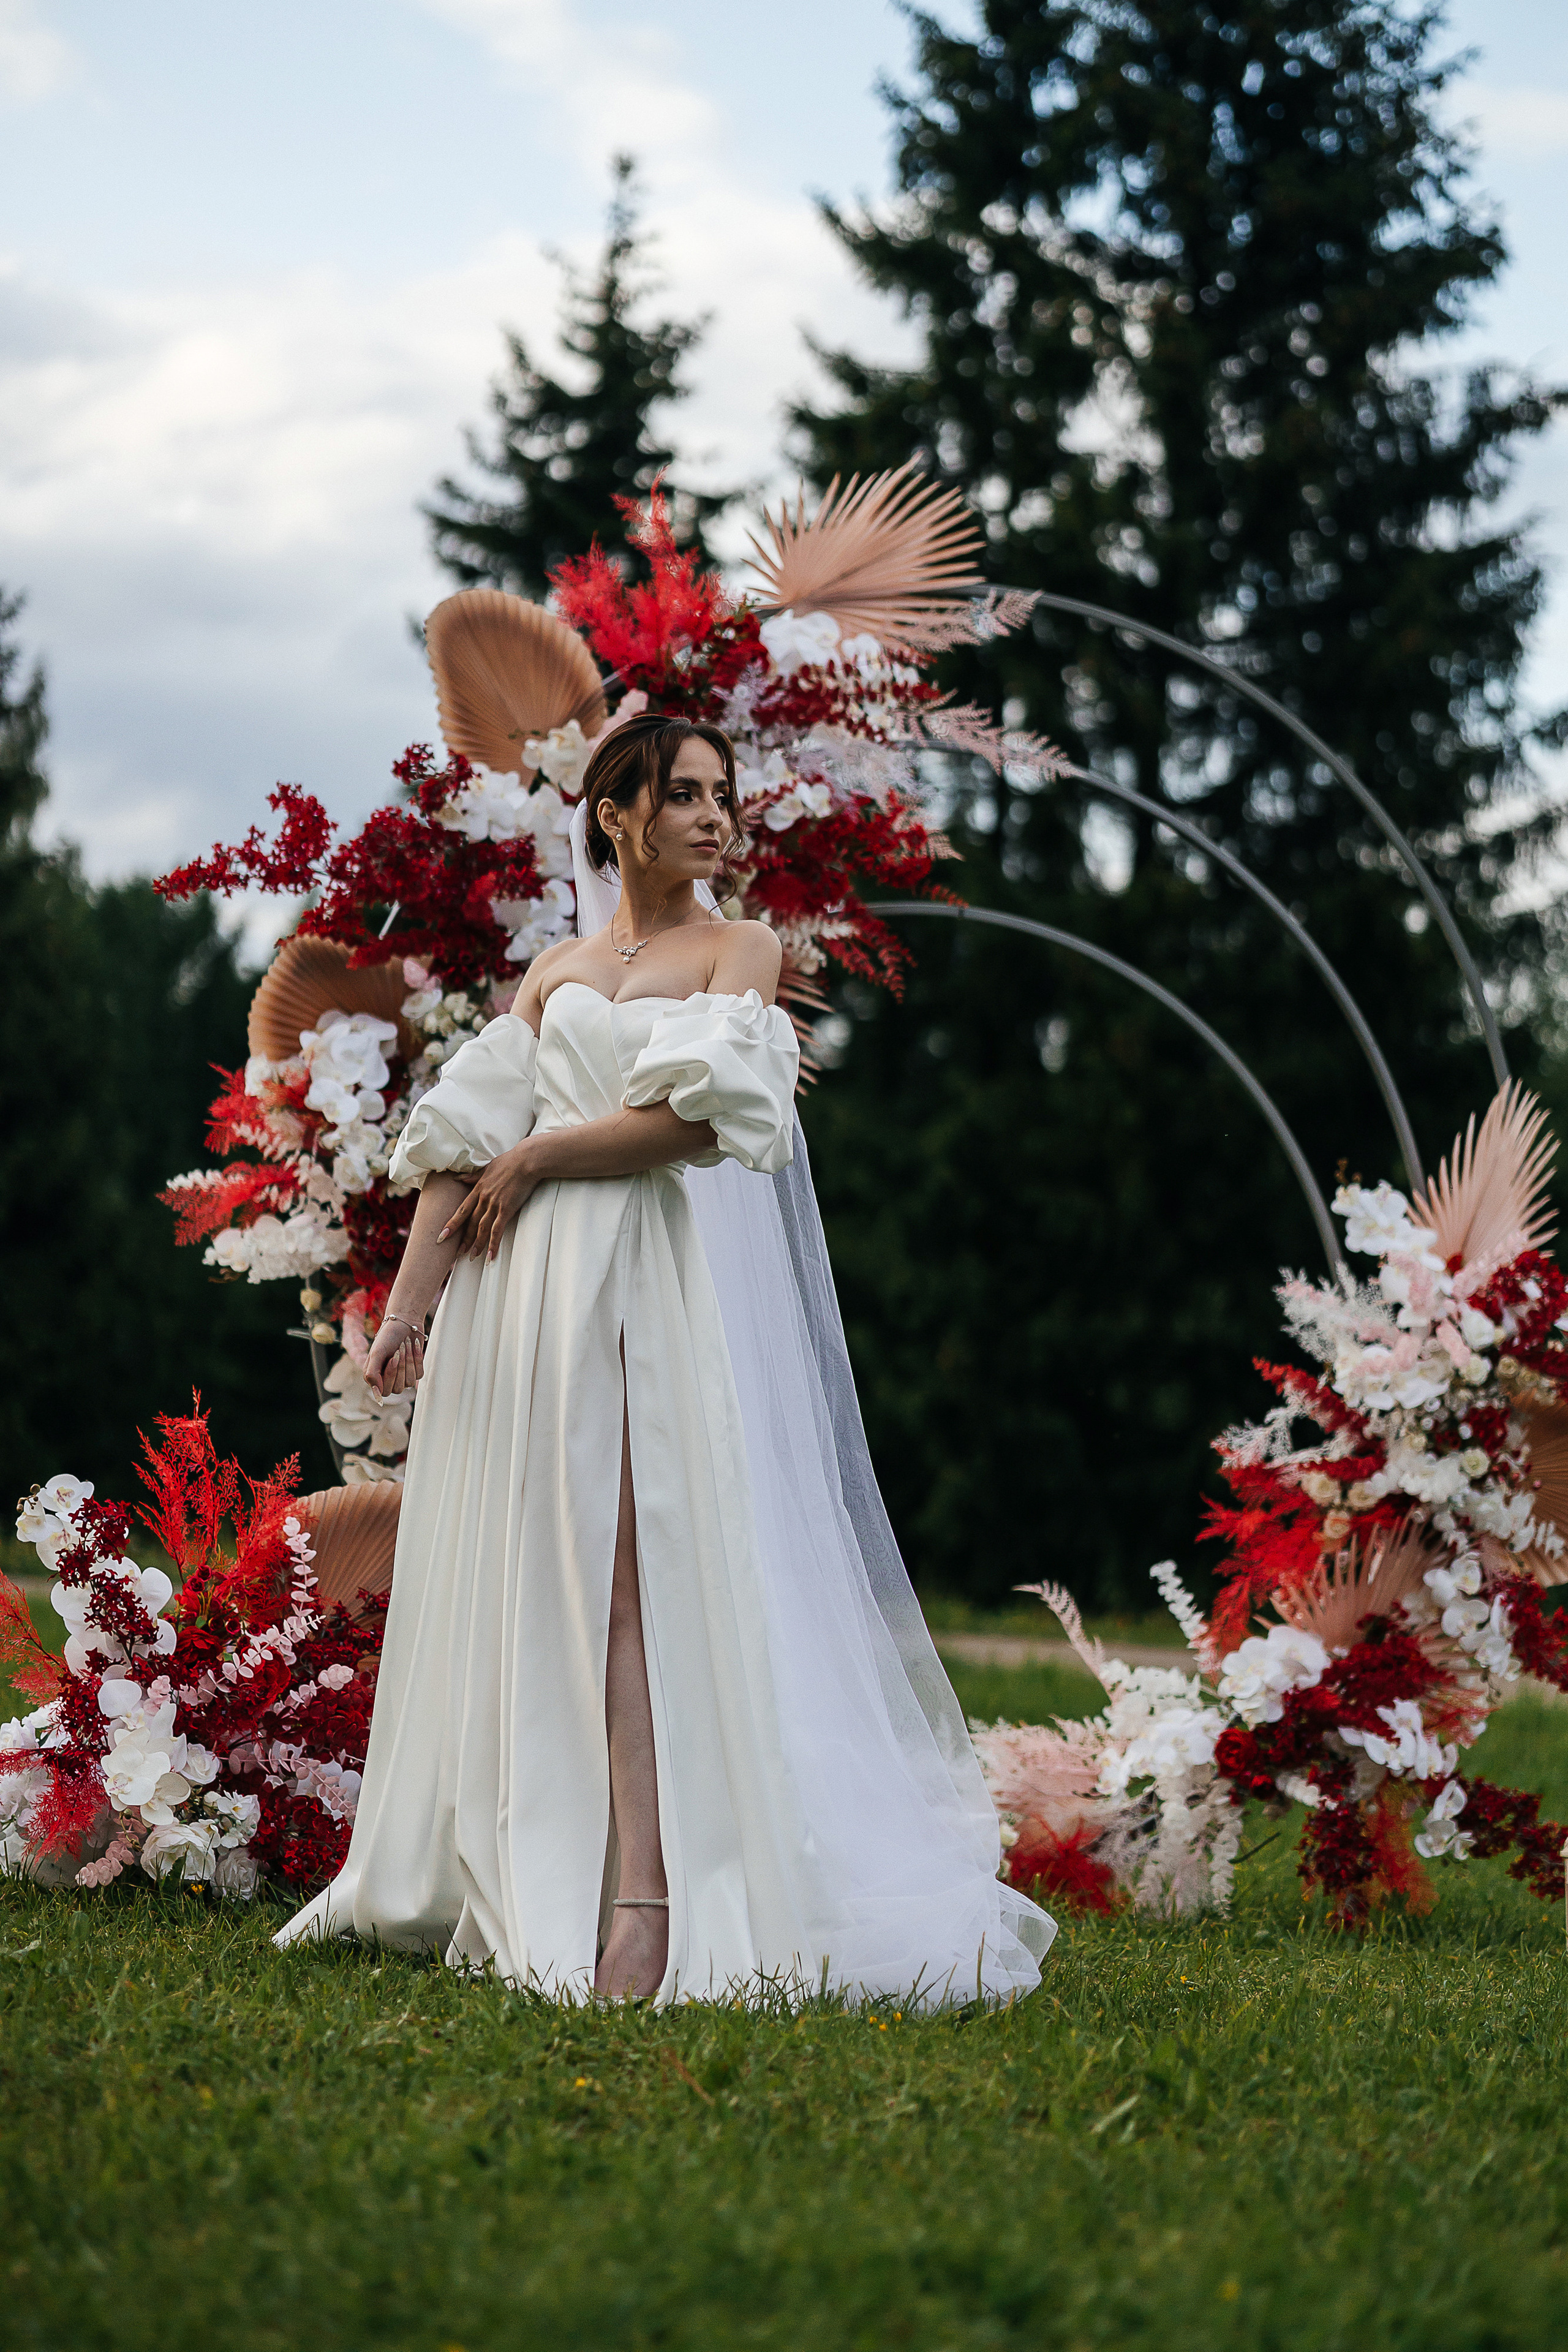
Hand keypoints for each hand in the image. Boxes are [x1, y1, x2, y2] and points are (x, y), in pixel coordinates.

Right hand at [365, 1316, 423, 1397]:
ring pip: (409, 1382)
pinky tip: (414, 1344)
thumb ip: (372, 1373)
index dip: (390, 1376)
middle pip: (397, 1388)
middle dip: (401, 1366)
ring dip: (409, 1360)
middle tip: (399, 1348)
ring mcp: (403, 1376)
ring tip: (405, 1344)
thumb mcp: (377, 1353)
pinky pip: (419, 1373)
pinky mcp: (415, 1371)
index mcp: (375, 1376)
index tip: (393, 1358)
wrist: (404, 1322)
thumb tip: (377, 1395)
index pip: (384, 1391)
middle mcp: (388, 1379)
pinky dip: (417, 1357)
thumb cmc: (388, 1336)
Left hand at [437, 1140, 541, 1260]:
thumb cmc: (510, 1161)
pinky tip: (490, 1256)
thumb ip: (472, 1176)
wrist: (526, 1160)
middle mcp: (483, 1199)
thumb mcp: (487, 1167)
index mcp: (478, 1189)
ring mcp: (494, 1204)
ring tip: (473, 1258)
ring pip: (482, 1229)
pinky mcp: (507, 1209)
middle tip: (457, 1254)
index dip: (452, 1224)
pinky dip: (493, 1244)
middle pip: (470, 1223)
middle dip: (463, 1240)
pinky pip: (497, 1230)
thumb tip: (458, 1178)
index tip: (443, 1235)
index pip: (462, 1211)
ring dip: (477, 1245)